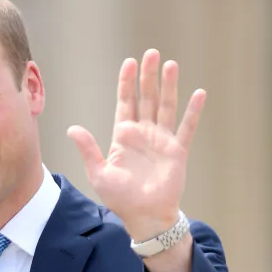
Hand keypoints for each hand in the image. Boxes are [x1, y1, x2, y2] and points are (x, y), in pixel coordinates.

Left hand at [67, 51, 204, 241]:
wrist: (144, 217)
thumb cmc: (120, 199)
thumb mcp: (98, 173)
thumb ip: (89, 149)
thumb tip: (73, 128)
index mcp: (123, 137)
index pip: (125, 103)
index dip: (127, 83)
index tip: (130, 62)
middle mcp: (143, 134)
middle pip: (146, 98)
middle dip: (148, 77)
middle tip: (151, 54)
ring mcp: (161, 141)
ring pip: (166, 106)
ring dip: (168, 86)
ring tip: (170, 65)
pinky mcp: (177, 151)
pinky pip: (186, 128)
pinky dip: (193, 112)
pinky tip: (198, 93)